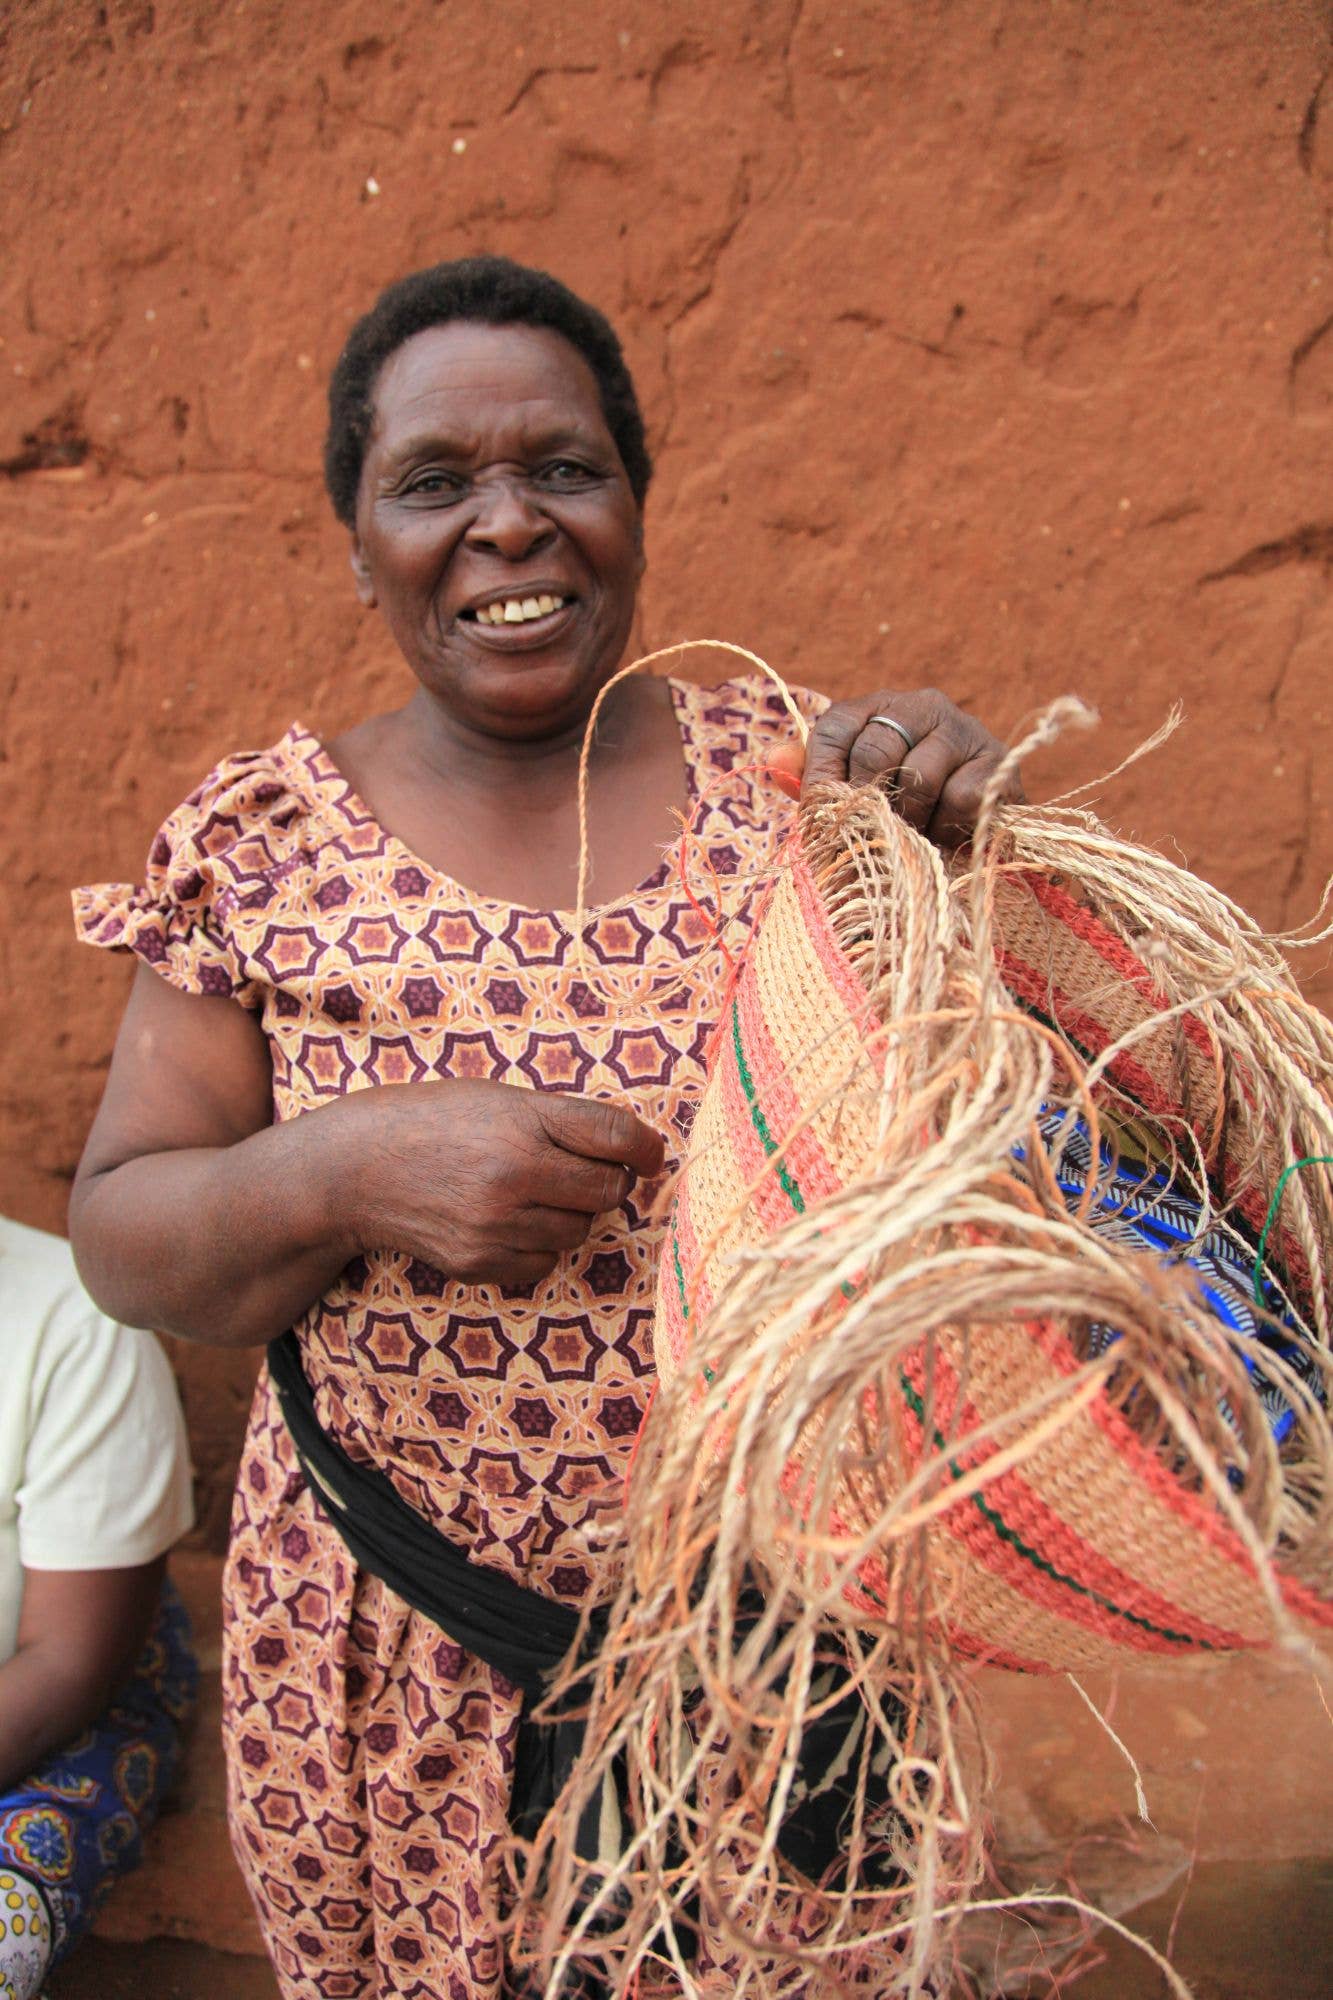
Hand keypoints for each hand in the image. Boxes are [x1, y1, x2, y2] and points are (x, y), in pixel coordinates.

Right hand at [342, 1078, 665, 1287]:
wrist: (354, 1170)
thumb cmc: (433, 1122)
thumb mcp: (498, 1099)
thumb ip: (563, 1121)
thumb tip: (635, 1151)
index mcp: (522, 1122)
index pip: (617, 1137)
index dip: (647, 1147)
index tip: (651, 1154)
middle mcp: (513, 1176)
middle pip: (609, 1191)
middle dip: (604, 1180)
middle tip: (576, 1169)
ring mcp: (496, 1226)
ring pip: (580, 1231)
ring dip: (571, 1213)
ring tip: (531, 1191)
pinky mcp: (479, 1263)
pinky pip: (546, 1262)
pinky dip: (540, 1244)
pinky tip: (507, 1220)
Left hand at [766, 688, 1022, 846]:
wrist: (977, 844)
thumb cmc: (906, 817)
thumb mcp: (855, 798)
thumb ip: (813, 780)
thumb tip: (771, 760)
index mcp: (879, 708)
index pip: (834, 726)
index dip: (820, 774)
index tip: (821, 814)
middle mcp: (922, 705)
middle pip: (875, 751)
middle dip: (870, 804)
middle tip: (877, 833)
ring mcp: (964, 729)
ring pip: (919, 778)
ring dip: (913, 821)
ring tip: (919, 833)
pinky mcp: (998, 762)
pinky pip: (960, 797)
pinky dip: (950, 826)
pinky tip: (953, 831)